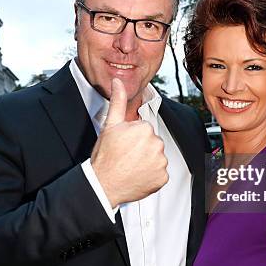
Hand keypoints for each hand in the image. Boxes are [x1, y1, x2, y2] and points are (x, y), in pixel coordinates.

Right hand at [91, 78, 168, 206]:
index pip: (144, 130)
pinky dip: (152, 175)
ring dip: (147, 161)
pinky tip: (138, 175)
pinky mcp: (162, 177)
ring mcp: (160, 162)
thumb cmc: (105, 156)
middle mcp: (156, 144)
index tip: (123, 144)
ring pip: (157, 157)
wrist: (103, 184)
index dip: (133, 137)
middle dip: (142, 148)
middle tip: (126, 156)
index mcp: (145, 128)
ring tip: (131, 165)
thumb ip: (117, 101)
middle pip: (152, 143)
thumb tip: (118, 82)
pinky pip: (160, 173)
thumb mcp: (110, 125)